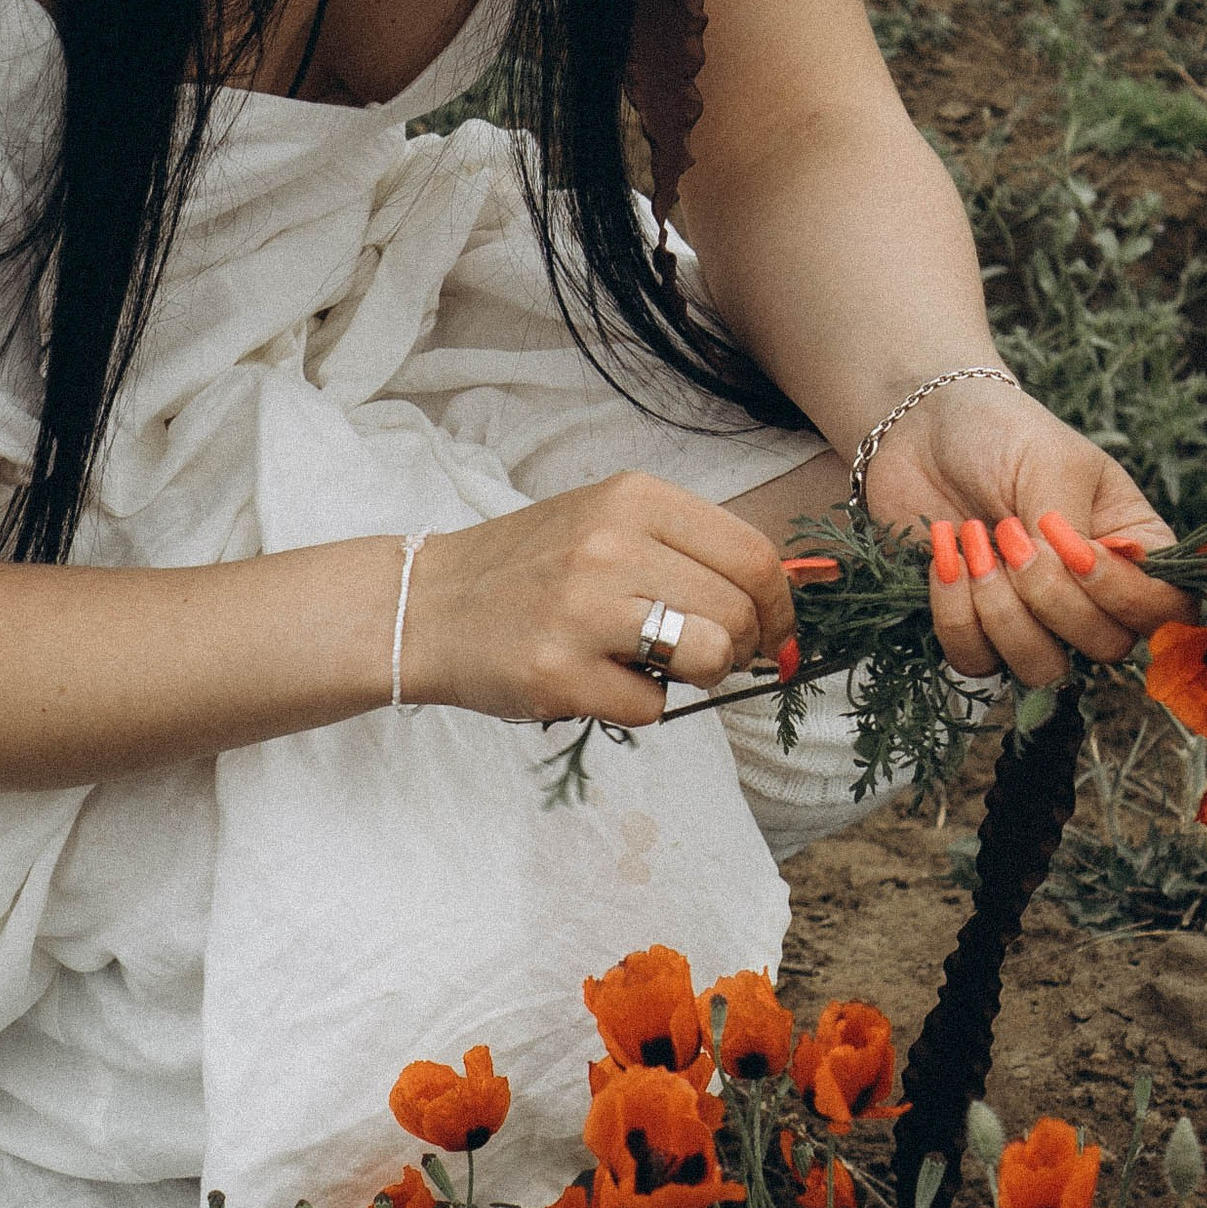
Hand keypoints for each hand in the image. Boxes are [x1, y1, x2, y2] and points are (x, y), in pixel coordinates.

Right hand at [400, 473, 793, 726]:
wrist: (426, 605)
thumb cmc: (530, 570)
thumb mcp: (607, 525)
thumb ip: (687, 550)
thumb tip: (780, 605)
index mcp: (634, 499)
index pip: (753, 555)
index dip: (779, 607)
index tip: (774, 634)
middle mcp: (611, 545)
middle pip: (739, 612)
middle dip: (740, 648)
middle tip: (706, 657)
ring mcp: (583, 610)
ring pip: (709, 656)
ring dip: (695, 676)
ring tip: (651, 664)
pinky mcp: (559, 672)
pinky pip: (650, 708)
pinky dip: (634, 706)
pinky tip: (594, 679)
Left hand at [864, 378, 1189, 689]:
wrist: (924, 433)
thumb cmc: (1003, 435)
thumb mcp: (1053, 462)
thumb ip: (1072, 524)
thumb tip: (1077, 574)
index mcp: (1132, 547)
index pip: (1166, 608)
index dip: (1127, 596)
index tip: (1077, 550)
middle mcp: (1091, 595)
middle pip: (1107, 647)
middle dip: (1052, 598)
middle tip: (1009, 532)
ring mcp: (1035, 620)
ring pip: (1043, 668)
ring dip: (1003, 614)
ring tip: (973, 542)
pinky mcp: (978, 632)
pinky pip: (977, 662)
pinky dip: (956, 616)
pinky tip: (945, 559)